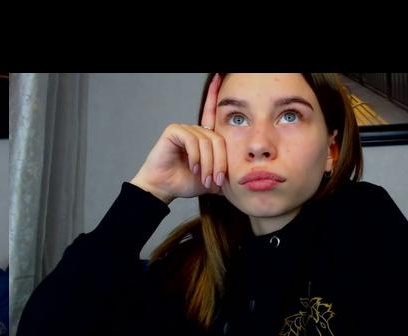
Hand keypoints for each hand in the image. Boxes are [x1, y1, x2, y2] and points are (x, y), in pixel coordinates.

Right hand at [129, 75, 227, 203]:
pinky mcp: (174, 131)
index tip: (220, 75)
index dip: (215, 94)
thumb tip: (243, 178)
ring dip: (208, 164)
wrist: (164, 189)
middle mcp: (196, 130)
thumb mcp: (212, 179)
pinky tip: (192, 167)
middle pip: (219, 139)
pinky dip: (195, 156)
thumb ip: (226, 174)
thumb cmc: (185, 182)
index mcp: (205, 137)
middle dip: (219, 162)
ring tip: (204, 179)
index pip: (213, 114)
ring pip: (207, 142)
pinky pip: (193, 140)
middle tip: (216, 181)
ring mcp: (185, 129)